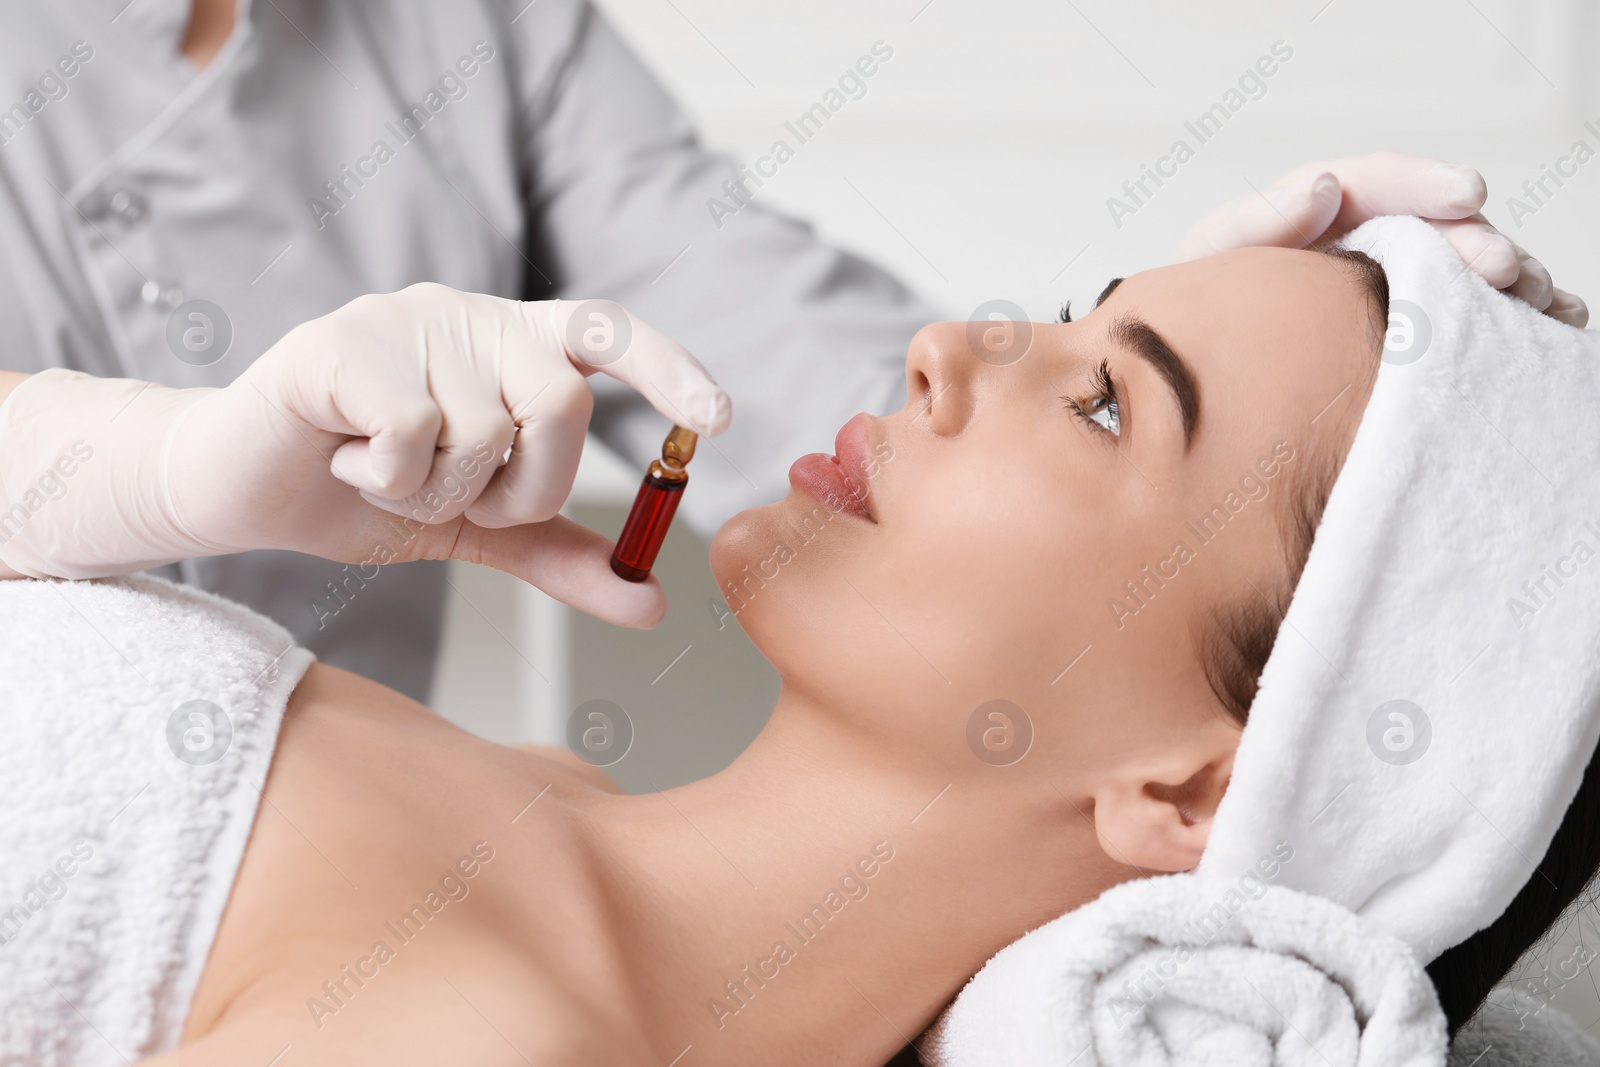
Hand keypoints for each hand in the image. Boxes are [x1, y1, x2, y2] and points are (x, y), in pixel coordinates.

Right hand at [0, 285, 730, 627]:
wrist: (245, 489)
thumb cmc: (369, 493)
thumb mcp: (478, 528)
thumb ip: (561, 554)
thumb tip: (652, 599)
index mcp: (514, 344)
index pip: (611, 334)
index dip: (670, 369)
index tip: (718, 419)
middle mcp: (470, 315)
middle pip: (560, 404)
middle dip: (525, 487)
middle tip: (460, 500)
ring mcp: (404, 321)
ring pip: (482, 432)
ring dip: (441, 493)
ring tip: (389, 478)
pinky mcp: (337, 344)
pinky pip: (413, 433)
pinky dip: (390, 479)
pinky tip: (349, 464)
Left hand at [1175, 152, 1587, 327]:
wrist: (1188, 386)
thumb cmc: (1193, 318)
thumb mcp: (1209, 266)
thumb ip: (1255, 224)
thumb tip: (1321, 186)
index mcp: (1312, 215)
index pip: (1373, 181)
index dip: (1423, 183)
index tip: (1466, 192)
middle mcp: (1359, 242)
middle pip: (1430, 227)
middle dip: (1474, 241)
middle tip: (1501, 268)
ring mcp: (1388, 286)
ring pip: (1461, 270)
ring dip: (1508, 279)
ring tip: (1539, 298)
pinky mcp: (1408, 332)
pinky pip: (1470, 318)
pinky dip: (1516, 320)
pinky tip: (1557, 325)